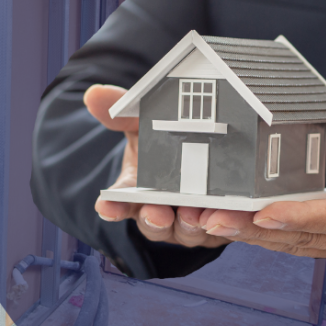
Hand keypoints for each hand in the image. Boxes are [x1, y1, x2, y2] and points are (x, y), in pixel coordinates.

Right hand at [87, 84, 227, 248]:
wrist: (205, 151)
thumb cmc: (163, 145)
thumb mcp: (142, 124)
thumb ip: (119, 112)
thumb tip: (95, 93)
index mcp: (136, 194)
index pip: (119, 204)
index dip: (112, 207)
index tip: (105, 206)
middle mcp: (160, 213)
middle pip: (153, 224)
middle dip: (155, 220)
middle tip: (157, 213)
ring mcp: (188, 224)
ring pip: (187, 232)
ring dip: (190, 226)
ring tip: (195, 215)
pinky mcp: (219, 227)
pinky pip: (223, 231)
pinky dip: (226, 225)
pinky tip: (230, 216)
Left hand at [201, 111, 325, 258]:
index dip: (301, 216)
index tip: (262, 213)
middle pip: (306, 235)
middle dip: (254, 230)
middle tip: (209, 218)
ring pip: (295, 241)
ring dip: (249, 233)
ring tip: (205, 220)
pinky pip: (297, 235)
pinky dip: (262, 231)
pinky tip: (231, 220)